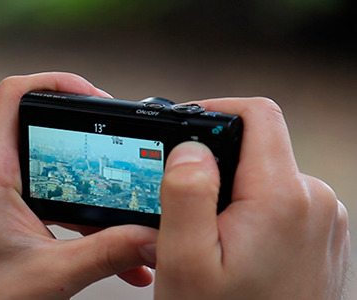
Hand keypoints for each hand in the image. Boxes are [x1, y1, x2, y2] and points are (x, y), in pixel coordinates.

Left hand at [0, 72, 157, 299]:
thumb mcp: (49, 273)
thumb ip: (107, 255)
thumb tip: (152, 238)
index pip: (14, 94)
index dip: (56, 82)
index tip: (94, 95)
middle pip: (39, 125)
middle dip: (84, 137)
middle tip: (115, 147)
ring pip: (45, 163)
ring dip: (83, 184)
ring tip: (117, 206)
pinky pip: (41, 190)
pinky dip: (71, 206)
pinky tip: (99, 236)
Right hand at [155, 98, 349, 298]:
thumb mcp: (186, 261)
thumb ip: (186, 194)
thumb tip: (190, 147)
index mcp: (283, 198)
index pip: (259, 115)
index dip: (217, 108)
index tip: (187, 125)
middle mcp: (316, 202)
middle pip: (259, 148)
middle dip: (217, 165)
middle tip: (187, 207)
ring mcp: (325, 221)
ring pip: (268, 178)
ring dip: (233, 194)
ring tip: (212, 240)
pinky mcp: (324, 237)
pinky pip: (283, 203)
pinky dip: (253, 213)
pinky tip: (237, 251)